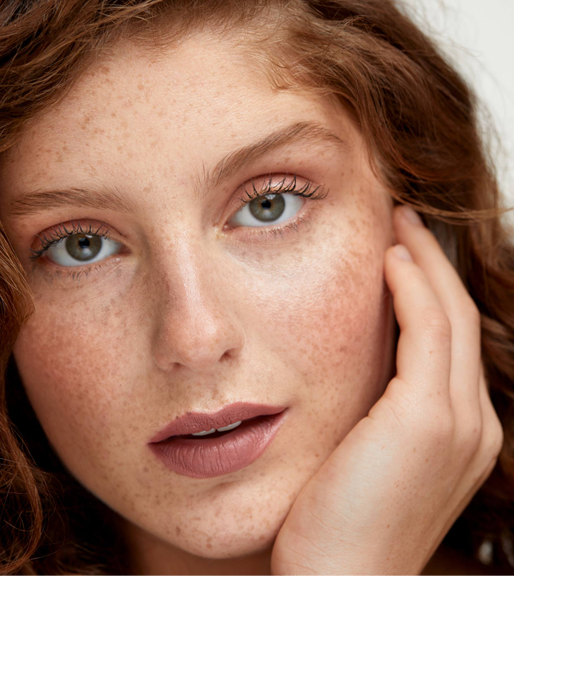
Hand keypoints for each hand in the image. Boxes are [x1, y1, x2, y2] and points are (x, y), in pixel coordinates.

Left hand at [271, 205, 503, 574]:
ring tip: (396, 225)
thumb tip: (355, 363)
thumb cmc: (335, 525)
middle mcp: (475, 426)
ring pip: (448, 315)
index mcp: (461, 435)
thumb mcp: (363, 456)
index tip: (400, 253)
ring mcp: (459, 422)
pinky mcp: (427, 419)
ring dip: (423, 262)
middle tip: (402, 222)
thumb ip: (374, 409)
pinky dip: (412, 287)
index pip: (451, 343)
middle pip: (459, 318)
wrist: (335, 587)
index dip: (432, 290)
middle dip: (432, 263)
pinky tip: (388, 259)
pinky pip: (427, 330)